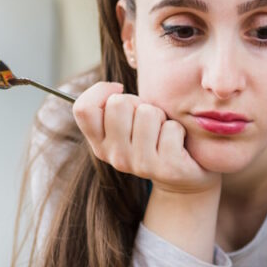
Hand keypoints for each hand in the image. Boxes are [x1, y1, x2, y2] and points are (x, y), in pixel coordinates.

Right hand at [72, 82, 218, 194]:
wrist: (182, 178)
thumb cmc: (153, 138)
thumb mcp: (127, 124)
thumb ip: (113, 108)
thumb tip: (115, 88)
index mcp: (100, 144)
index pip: (83, 109)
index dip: (100, 91)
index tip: (119, 91)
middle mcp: (115, 156)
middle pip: (118, 103)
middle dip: (138, 103)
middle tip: (148, 120)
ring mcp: (140, 165)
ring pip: (147, 113)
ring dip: (160, 116)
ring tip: (162, 132)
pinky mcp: (166, 168)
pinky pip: (171, 128)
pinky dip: (178, 129)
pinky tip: (177, 144)